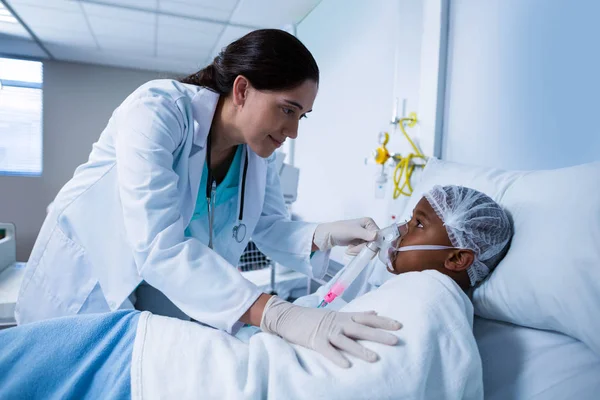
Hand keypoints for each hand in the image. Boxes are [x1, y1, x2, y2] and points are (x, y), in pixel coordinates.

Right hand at [260, 296, 401, 367]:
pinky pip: (327, 350)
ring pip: (347, 341)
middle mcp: (338, 323)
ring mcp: (326, 332)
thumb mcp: (337, 313)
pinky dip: (337, 357)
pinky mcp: (315, 341)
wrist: (289, 316)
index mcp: (344, 316)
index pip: (367, 318)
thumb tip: (374, 313)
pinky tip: (346, 366)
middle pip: (362, 329)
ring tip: (375, 359)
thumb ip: (356, 315)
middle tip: (396, 340)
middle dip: (379, 334)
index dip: (383, 321)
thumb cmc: (314, 317)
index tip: (399, 326)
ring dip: (361, 350)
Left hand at [313, 217, 379, 251]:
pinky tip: (350, 248)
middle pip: (374, 244)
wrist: (329, 235)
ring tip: (349, 249)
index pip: (377, 236)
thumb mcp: (352, 231)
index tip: (362, 247)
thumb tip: (376, 236)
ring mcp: (365, 235)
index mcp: (369, 222)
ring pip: (369, 248)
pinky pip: (364, 250)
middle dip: (362, 248)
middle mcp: (369, 228)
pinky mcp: (361, 241)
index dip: (371, 244)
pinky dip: (356, 251)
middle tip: (352, 249)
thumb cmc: (340, 230)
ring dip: (358, 251)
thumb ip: (365, 234)